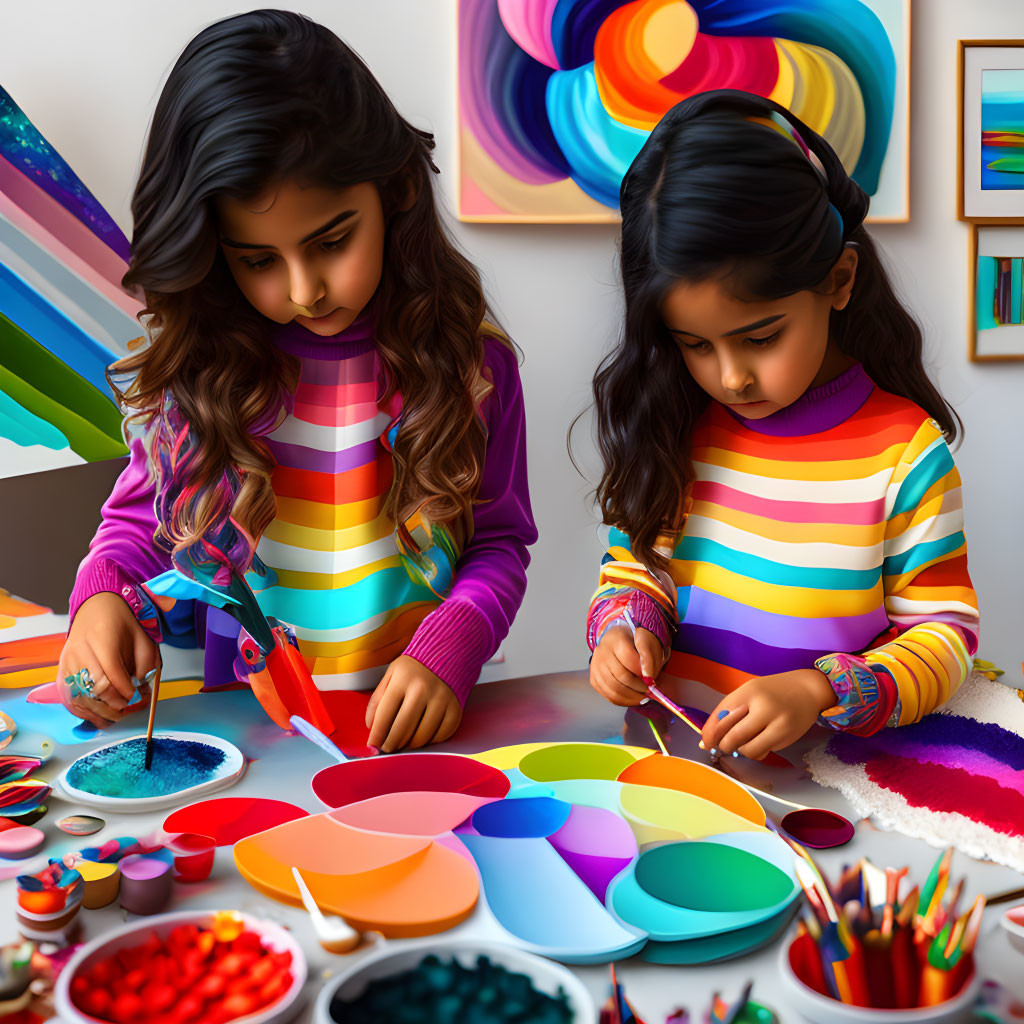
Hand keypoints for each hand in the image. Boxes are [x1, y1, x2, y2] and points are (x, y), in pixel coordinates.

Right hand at [57, 592, 160, 727]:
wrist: (98, 607)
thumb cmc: (121, 622)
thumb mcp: (142, 638)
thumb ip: (145, 664)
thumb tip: (142, 691)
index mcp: (101, 637)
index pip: (111, 672)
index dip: (125, 690)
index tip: (136, 697)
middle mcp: (80, 649)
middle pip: (95, 686)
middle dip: (113, 703)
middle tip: (128, 708)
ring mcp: (67, 661)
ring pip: (79, 695)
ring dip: (97, 711)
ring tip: (114, 717)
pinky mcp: (62, 670)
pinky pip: (68, 697)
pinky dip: (82, 710)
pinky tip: (96, 715)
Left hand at [365, 655, 461, 752]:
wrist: (448, 653)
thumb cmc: (415, 667)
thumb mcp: (391, 674)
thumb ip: (378, 699)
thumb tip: (371, 726)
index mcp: (402, 679)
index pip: (384, 715)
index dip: (376, 735)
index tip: (372, 745)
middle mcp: (423, 689)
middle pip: (403, 729)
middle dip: (391, 744)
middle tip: (387, 749)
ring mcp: (441, 699)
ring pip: (422, 736)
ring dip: (410, 745)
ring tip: (404, 743)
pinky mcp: (456, 708)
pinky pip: (441, 735)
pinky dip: (430, 741)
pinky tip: (423, 737)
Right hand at [589, 624, 666, 706]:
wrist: (615, 642)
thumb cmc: (632, 644)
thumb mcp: (645, 642)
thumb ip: (649, 658)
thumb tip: (649, 678)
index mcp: (616, 639)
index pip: (630, 660)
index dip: (643, 673)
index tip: (652, 680)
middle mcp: (603, 652)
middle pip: (621, 676)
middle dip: (638, 687)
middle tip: (649, 691)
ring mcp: (596, 666)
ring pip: (613, 688)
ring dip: (631, 697)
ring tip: (642, 697)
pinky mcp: (594, 679)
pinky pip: (608, 695)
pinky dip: (622, 701)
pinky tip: (632, 698)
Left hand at [701, 669, 836, 759]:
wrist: (808, 690)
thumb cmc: (773, 691)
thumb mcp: (749, 691)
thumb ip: (729, 710)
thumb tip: (707, 739)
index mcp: (750, 691)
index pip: (722, 715)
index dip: (709, 732)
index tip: (705, 742)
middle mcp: (764, 707)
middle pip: (733, 736)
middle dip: (723, 745)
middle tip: (723, 744)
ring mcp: (778, 724)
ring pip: (748, 750)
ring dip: (740, 750)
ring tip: (743, 741)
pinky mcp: (787, 738)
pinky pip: (763, 753)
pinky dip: (755, 751)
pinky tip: (759, 741)